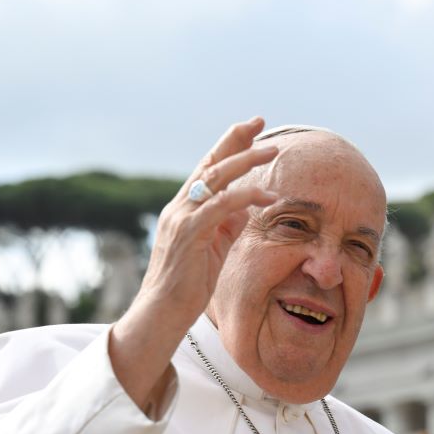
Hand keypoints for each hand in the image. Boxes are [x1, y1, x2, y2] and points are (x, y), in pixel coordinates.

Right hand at [134, 116, 277, 326]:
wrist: (161, 313)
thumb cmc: (188, 285)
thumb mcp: (213, 248)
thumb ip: (227, 225)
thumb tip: (247, 205)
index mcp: (184, 208)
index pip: (208, 168)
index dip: (228, 145)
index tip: (251, 128)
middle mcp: (180, 206)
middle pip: (210, 162)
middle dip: (236, 139)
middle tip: (258, 120)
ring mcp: (182, 218)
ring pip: (216, 177)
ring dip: (246, 160)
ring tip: (272, 149)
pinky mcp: (190, 233)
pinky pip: (222, 206)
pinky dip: (246, 196)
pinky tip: (268, 194)